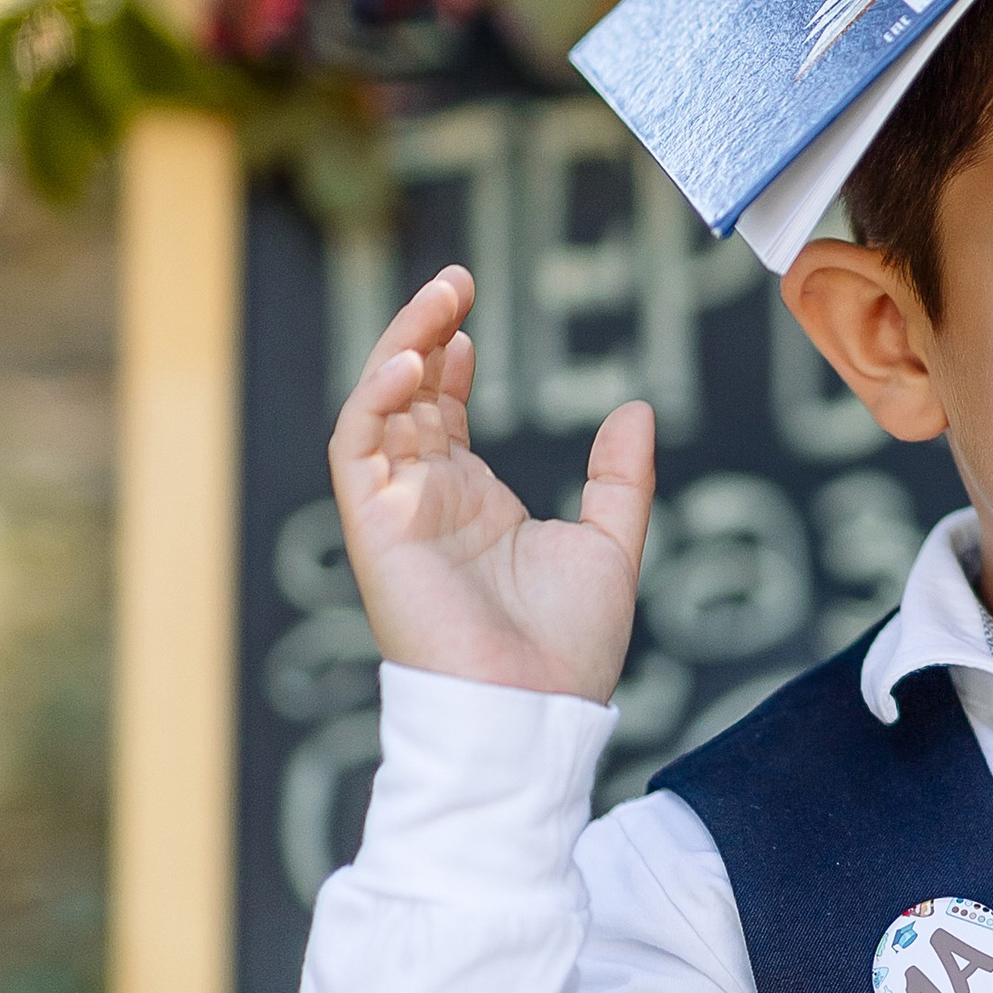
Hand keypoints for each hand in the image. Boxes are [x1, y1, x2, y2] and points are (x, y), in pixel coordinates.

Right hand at [327, 265, 653, 701]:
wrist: (533, 711)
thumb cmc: (569, 650)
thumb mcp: (611, 545)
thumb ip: (620, 478)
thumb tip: (636, 409)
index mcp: (472, 505)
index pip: (444, 415)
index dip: (449, 360)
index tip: (470, 319)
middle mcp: (428, 502)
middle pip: (407, 397)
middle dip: (423, 333)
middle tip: (455, 281)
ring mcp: (397, 511)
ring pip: (378, 408)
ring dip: (400, 347)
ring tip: (440, 297)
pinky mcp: (374, 527)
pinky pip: (356, 449)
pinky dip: (374, 399)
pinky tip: (410, 361)